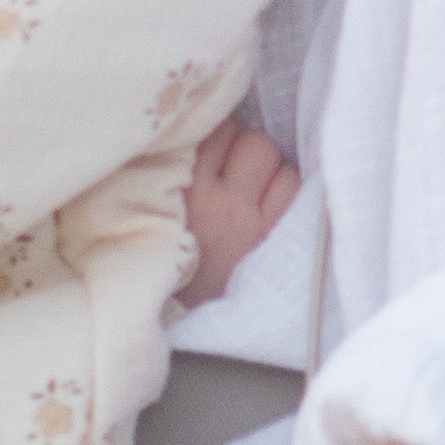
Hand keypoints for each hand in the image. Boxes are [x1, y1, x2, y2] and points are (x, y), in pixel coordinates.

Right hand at [178, 111, 301, 309]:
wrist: (174, 313)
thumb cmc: (161, 254)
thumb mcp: (152, 208)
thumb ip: (169, 170)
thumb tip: (191, 131)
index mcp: (179, 191)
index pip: (213, 132)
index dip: (217, 138)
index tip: (213, 152)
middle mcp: (217, 201)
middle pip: (251, 140)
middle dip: (245, 148)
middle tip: (233, 169)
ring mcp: (249, 219)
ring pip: (274, 157)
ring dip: (267, 167)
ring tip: (252, 186)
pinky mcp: (271, 236)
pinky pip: (291, 186)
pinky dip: (283, 187)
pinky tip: (268, 202)